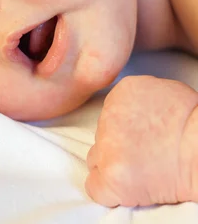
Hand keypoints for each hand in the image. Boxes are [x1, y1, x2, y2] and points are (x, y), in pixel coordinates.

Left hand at [85, 75, 197, 206]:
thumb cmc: (194, 126)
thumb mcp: (162, 93)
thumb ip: (137, 102)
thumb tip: (130, 116)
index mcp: (121, 92)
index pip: (108, 113)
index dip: (125, 129)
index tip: (142, 137)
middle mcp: (107, 117)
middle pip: (101, 136)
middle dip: (117, 147)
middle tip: (144, 154)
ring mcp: (106, 148)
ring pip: (96, 160)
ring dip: (113, 166)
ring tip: (141, 171)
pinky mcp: (111, 176)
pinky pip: (95, 187)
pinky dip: (109, 191)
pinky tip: (129, 188)